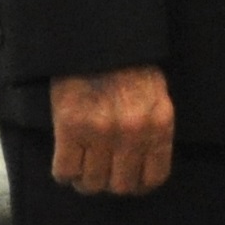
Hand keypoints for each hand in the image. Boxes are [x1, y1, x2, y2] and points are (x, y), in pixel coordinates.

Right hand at [49, 65, 174, 195]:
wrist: (99, 38)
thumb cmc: (130, 66)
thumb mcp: (155, 96)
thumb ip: (152, 130)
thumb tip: (141, 168)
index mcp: (159, 123)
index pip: (154, 177)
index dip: (138, 184)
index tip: (128, 178)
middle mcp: (133, 132)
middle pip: (120, 186)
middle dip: (109, 182)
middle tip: (101, 170)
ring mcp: (101, 131)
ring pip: (91, 183)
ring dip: (85, 178)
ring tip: (83, 163)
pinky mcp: (70, 126)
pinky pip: (65, 171)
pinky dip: (65, 171)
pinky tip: (68, 156)